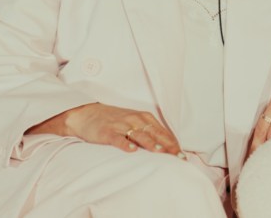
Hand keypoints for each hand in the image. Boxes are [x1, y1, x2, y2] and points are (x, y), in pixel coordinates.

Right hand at [27, 103, 183, 156]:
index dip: (173, 143)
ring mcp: (121, 125)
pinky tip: (131, 151)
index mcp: (144, 118)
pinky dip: (125, 144)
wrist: (87, 114)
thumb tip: (168, 147)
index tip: (182, 155)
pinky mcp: (107, 132)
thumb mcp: (134, 123)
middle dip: (167, 146)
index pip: (162, 132)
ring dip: (150, 143)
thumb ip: (150, 133)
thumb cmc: (115, 121)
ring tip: (160, 152)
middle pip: (154, 133)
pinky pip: (118, 138)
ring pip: (139, 135)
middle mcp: (135, 120)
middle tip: (178, 157)